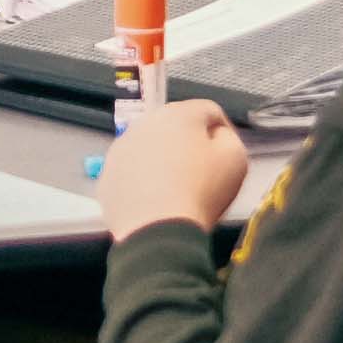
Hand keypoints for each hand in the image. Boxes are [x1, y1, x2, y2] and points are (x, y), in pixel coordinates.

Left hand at [99, 97, 248, 240]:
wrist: (157, 230)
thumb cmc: (201, 192)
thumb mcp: (236, 159)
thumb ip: (229, 137)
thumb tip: (216, 134)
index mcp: (178, 113)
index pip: (208, 111)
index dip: (224, 132)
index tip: (226, 155)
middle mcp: (144, 123)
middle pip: (175, 128)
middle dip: (190, 145)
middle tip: (203, 173)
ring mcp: (120, 150)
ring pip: (149, 149)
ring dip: (163, 162)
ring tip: (177, 190)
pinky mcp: (107, 176)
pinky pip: (131, 173)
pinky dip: (142, 182)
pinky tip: (155, 202)